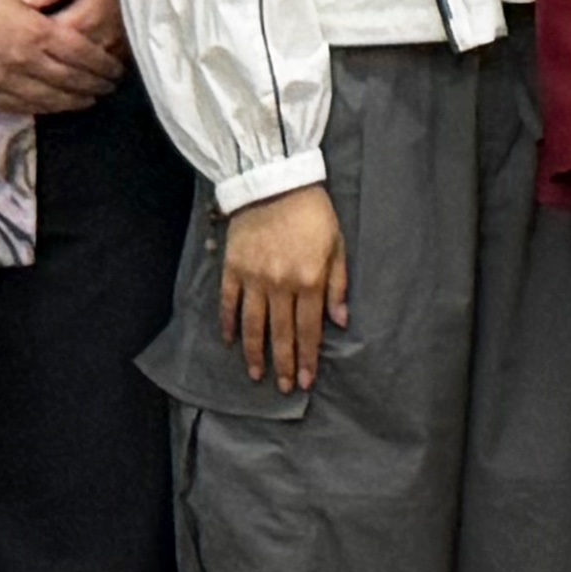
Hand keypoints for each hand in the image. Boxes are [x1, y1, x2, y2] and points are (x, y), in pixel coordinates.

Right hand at [0, 0, 129, 114]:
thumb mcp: (26, 1)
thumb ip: (49, 23)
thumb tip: (74, 37)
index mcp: (38, 33)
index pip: (83, 56)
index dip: (103, 66)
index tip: (117, 69)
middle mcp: (24, 61)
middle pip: (69, 81)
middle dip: (94, 86)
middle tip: (109, 87)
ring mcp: (2, 81)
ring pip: (47, 99)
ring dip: (72, 102)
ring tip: (89, 100)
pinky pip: (19, 107)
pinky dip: (41, 108)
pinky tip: (54, 107)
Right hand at [220, 186, 350, 391]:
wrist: (275, 183)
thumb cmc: (314, 213)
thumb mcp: (337, 244)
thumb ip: (338, 284)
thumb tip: (341, 321)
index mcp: (310, 279)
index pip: (309, 328)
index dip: (309, 357)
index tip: (307, 381)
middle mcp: (280, 285)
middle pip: (281, 333)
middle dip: (285, 364)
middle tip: (285, 388)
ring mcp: (253, 279)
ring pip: (254, 325)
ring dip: (255, 354)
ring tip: (257, 375)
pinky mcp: (233, 270)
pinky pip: (229, 304)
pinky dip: (230, 325)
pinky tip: (231, 342)